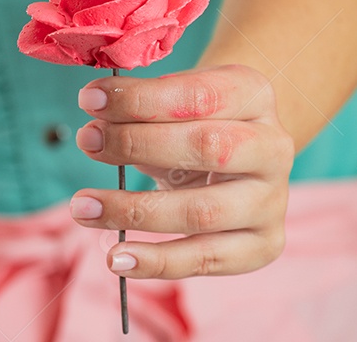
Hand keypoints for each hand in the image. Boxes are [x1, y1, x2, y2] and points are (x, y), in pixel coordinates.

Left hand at [71, 63, 294, 278]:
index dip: (140, 99)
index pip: (197, 96)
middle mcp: (273, 147)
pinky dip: (156, 261)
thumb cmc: (197, 119)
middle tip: (87, 141)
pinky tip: (117, 257)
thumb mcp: (178, 97)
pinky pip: (205, 259)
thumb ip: (142, 105)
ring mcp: (272, 201)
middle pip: (207, 148)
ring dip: (133, 211)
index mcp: (253, 95)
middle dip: (136, 144)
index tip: (90, 99)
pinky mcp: (263, 246)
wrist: (243, 153)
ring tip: (83, 208)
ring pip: (201, 213)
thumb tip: (94, 123)